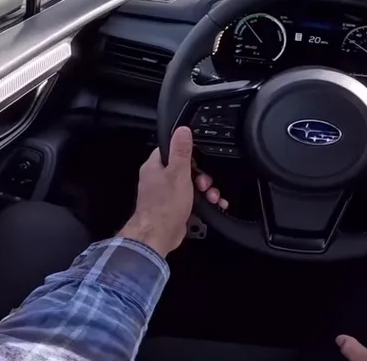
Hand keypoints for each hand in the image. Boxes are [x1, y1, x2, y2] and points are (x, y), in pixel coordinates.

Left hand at [118, 126, 226, 256]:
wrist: (158, 237)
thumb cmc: (164, 206)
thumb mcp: (178, 173)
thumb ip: (181, 151)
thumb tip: (182, 130)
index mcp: (154, 167)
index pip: (170, 149)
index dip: (187, 152)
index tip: (198, 159)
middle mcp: (157, 179)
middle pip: (184, 169)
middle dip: (200, 175)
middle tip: (205, 183)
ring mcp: (164, 195)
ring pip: (189, 185)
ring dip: (204, 190)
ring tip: (211, 196)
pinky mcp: (172, 208)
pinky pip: (190, 200)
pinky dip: (202, 202)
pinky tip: (211, 205)